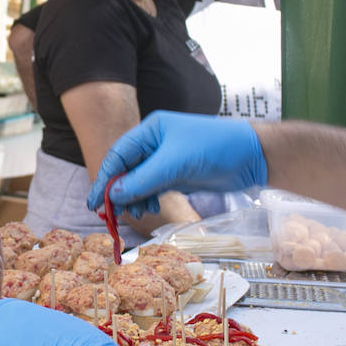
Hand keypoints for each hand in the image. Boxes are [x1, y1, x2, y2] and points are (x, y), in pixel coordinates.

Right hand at [86, 111, 267, 217]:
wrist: (251, 155)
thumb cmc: (214, 147)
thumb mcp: (175, 163)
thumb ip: (143, 180)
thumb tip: (114, 195)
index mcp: (150, 131)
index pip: (118, 155)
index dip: (104, 178)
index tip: (94, 201)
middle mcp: (155, 143)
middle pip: (126, 169)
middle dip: (118, 192)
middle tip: (110, 214)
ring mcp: (166, 159)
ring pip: (139, 181)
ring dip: (134, 198)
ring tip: (137, 213)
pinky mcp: (177, 174)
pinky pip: (153, 187)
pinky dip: (148, 199)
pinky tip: (151, 208)